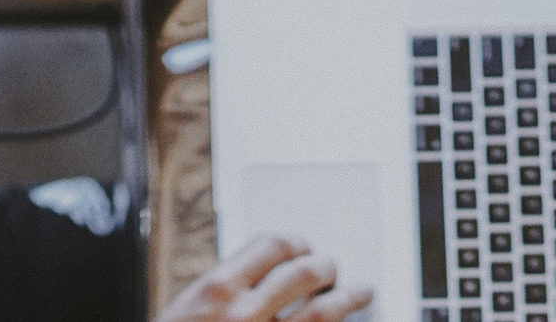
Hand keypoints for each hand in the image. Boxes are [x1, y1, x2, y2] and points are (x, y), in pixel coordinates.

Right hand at [155, 236, 373, 321]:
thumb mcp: (193, 306)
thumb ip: (230, 287)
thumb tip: (270, 270)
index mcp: (218, 288)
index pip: (274, 244)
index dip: (296, 242)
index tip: (303, 246)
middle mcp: (244, 313)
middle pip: (306, 272)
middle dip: (326, 267)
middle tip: (331, 269)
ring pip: (324, 311)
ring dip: (349, 298)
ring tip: (362, 292)